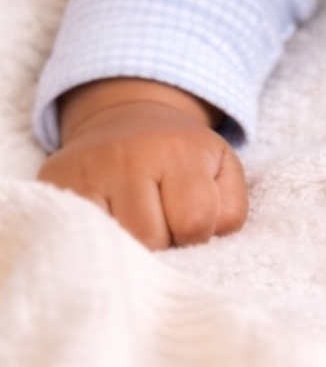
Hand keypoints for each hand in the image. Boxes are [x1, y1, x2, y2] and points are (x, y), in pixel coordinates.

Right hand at [37, 78, 247, 249]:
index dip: (197, 234)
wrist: (127, 118)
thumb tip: (205, 245)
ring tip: (133, 227)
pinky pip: (79, 239)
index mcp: (179, 150)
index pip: (195, 222)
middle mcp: (128, 157)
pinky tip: (106, 228)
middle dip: (162, 244)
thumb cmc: (182, 156)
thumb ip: (229, 211)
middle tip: (159, 224)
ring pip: (114, 246)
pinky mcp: (55, 185)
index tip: (189, 223)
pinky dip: (96, 242)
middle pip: (151, 240)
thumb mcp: (222, 169)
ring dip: (129, 248)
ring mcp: (87, 172)